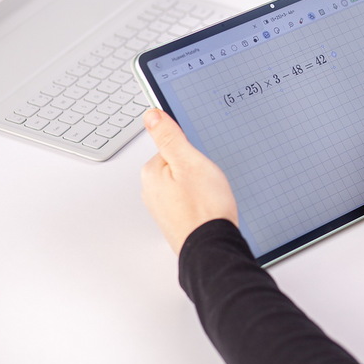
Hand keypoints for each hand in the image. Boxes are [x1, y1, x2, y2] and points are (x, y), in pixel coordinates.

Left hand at [141, 109, 238, 254]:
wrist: (212, 248)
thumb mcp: (189, 162)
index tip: (201, 163)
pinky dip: (200, 201)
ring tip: (211, 196)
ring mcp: (163, 208)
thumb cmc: (204, 209)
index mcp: (151, 173)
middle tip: (209, 181)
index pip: (172, 146)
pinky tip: (210, 207)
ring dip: (200, 187)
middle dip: (196, 169)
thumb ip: (169, 136)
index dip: (192, 152)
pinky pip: (189, 200)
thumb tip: (152, 115)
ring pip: (185, 184)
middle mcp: (151, 191)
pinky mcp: (176, 220)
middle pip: (178, 165)